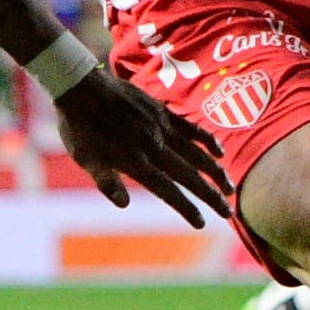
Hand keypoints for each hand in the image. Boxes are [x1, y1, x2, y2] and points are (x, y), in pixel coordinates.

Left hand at [50, 69, 231, 227]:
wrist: (81, 86)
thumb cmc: (79, 127)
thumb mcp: (85, 158)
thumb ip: (106, 181)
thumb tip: (123, 204)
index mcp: (136, 162)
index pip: (168, 191)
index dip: (186, 208)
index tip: (202, 223)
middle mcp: (154, 146)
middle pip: (189, 176)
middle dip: (211, 195)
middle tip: (228, 212)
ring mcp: (161, 127)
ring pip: (196, 153)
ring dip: (215, 172)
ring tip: (230, 187)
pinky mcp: (162, 111)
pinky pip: (190, 128)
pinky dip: (207, 140)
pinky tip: (219, 152)